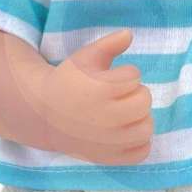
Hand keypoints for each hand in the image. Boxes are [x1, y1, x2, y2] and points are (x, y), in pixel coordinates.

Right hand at [42, 29, 153, 164]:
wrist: (44, 115)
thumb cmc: (69, 81)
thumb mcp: (84, 57)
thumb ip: (109, 44)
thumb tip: (129, 34)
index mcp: (98, 90)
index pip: (134, 76)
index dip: (125, 74)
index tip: (109, 79)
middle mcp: (104, 118)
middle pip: (144, 101)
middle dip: (135, 94)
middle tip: (119, 96)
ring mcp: (107, 142)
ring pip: (147, 127)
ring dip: (140, 118)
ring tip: (124, 114)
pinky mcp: (109, 158)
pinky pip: (142, 152)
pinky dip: (139, 142)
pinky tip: (125, 132)